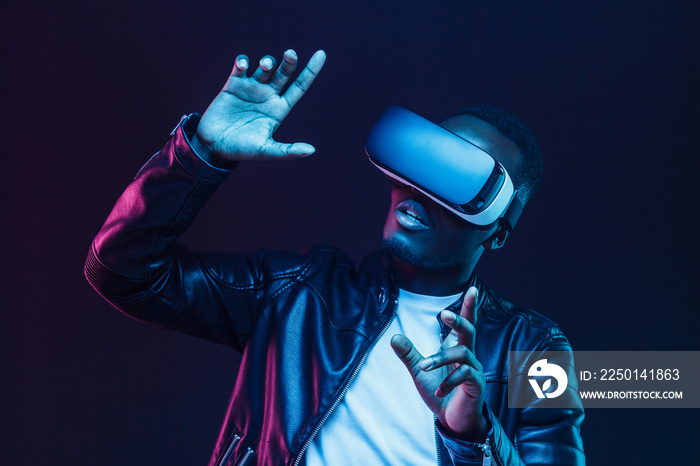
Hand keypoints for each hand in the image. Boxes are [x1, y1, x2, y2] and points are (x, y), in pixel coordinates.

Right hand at [191, 49, 325, 164]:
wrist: (214, 147)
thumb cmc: (242, 150)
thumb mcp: (266, 151)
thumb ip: (288, 151)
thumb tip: (311, 151)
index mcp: (279, 109)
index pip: (300, 87)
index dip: (311, 71)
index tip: (321, 53)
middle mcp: (268, 96)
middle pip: (284, 73)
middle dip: (289, 61)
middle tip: (290, 53)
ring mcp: (251, 89)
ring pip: (264, 67)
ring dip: (267, 62)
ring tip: (265, 66)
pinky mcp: (233, 85)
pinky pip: (240, 67)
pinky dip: (242, 62)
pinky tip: (243, 66)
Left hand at [391, 286, 487, 438]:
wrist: (452, 421)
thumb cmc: (440, 393)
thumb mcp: (419, 372)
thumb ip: (409, 354)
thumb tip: (394, 337)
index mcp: (457, 348)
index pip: (465, 324)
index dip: (469, 307)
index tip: (472, 289)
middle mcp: (469, 356)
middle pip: (469, 331)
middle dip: (458, 320)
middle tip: (443, 313)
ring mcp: (474, 370)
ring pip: (462, 354)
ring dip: (440, 359)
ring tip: (422, 366)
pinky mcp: (476, 386)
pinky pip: (465, 376)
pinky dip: (448, 382)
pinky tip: (438, 391)